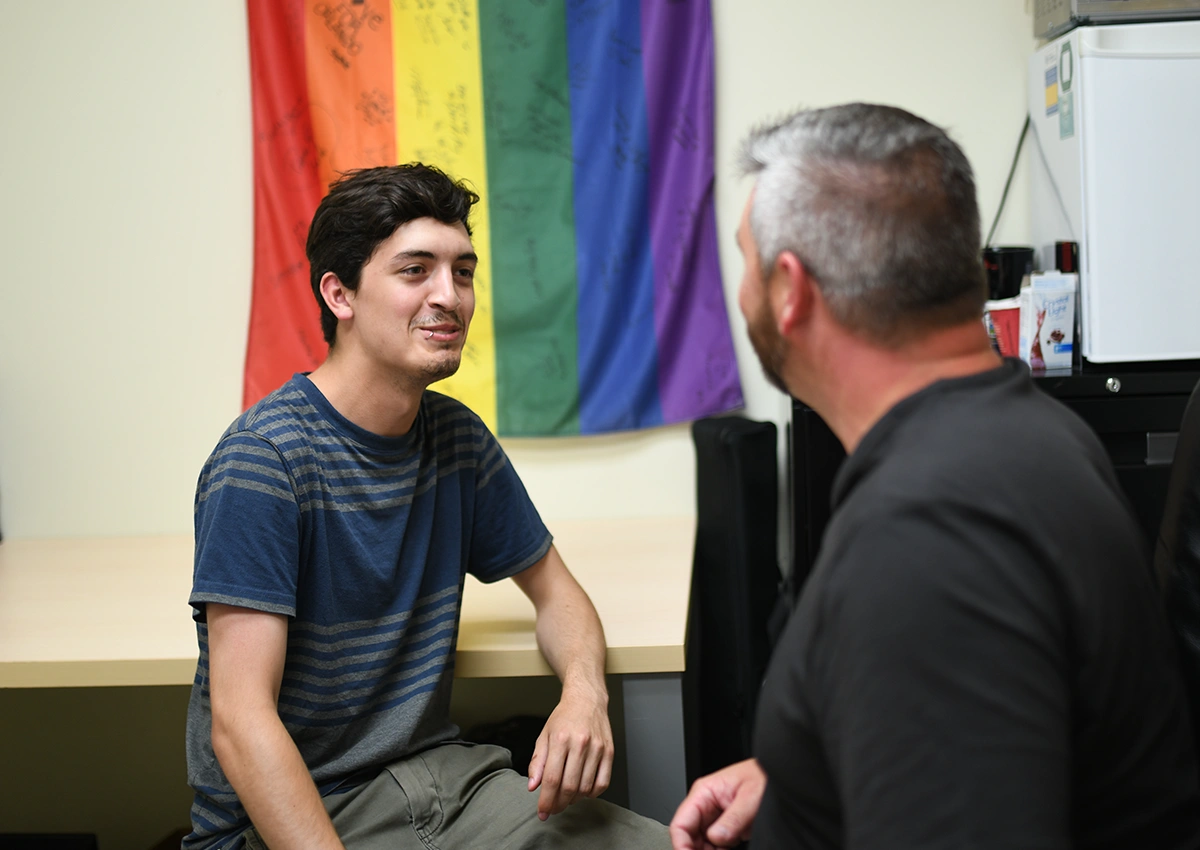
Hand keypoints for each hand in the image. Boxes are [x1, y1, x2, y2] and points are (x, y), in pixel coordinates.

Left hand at [527, 686, 613, 819]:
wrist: (586, 700)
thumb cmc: (564, 718)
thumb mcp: (544, 736)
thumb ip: (537, 762)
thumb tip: (533, 786)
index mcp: (560, 739)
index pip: (552, 779)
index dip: (546, 800)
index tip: (542, 812)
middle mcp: (580, 744)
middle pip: (569, 786)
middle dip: (559, 804)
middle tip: (553, 809)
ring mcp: (597, 748)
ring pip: (586, 787)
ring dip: (574, 799)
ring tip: (566, 798)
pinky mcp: (609, 752)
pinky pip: (603, 783)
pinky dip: (592, 793)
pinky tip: (583, 791)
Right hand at [670, 759, 765, 849]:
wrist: (778, 776)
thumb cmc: (764, 776)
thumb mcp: (751, 796)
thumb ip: (733, 818)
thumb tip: (716, 837)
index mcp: (704, 792)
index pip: (680, 824)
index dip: (681, 845)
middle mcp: (707, 805)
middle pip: (689, 837)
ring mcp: (716, 818)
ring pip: (701, 844)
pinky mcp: (727, 828)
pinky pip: (716, 846)